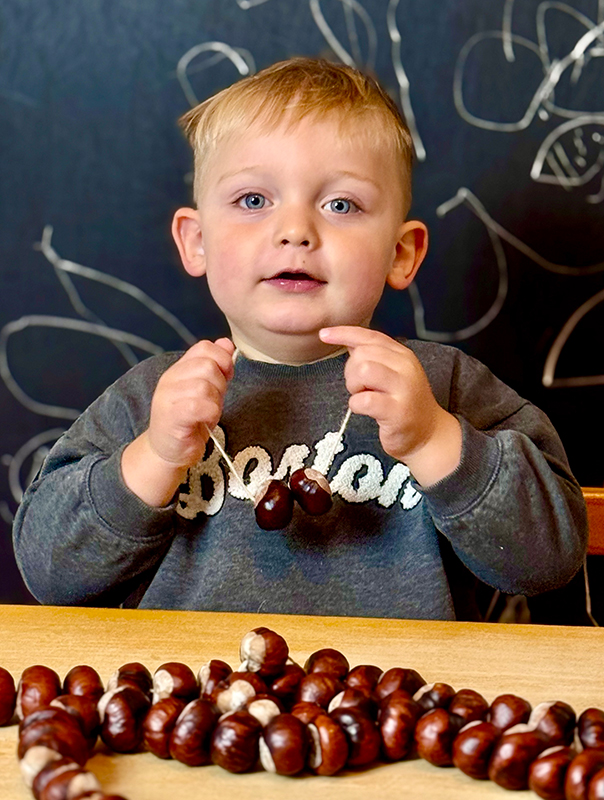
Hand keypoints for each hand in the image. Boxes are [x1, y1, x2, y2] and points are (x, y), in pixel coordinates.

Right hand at [122, 337, 234, 506]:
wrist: (167, 450)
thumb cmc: (189, 420)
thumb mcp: (206, 389)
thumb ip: (215, 366)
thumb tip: (227, 343)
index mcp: (179, 369)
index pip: (204, 347)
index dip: (222, 360)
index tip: (226, 377)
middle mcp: (170, 378)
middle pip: (207, 365)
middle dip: (220, 384)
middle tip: (214, 401)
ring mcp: (168, 397)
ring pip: (205, 386)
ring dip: (215, 402)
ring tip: (208, 413)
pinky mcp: (172, 417)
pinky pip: (199, 406)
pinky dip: (210, 413)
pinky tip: (205, 421)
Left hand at [319, 327, 461, 485]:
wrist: (428, 434)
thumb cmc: (404, 404)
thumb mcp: (393, 374)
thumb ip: (373, 357)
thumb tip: (349, 340)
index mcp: (403, 356)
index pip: (370, 336)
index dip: (344, 333)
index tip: (325, 334)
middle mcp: (406, 368)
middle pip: (362, 353)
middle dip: (351, 371)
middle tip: (361, 387)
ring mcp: (404, 389)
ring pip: (363, 371)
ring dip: (354, 385)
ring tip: (364, 396)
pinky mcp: (397, 411)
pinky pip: (363, 400)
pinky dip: (356, 405)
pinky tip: (366, 410)